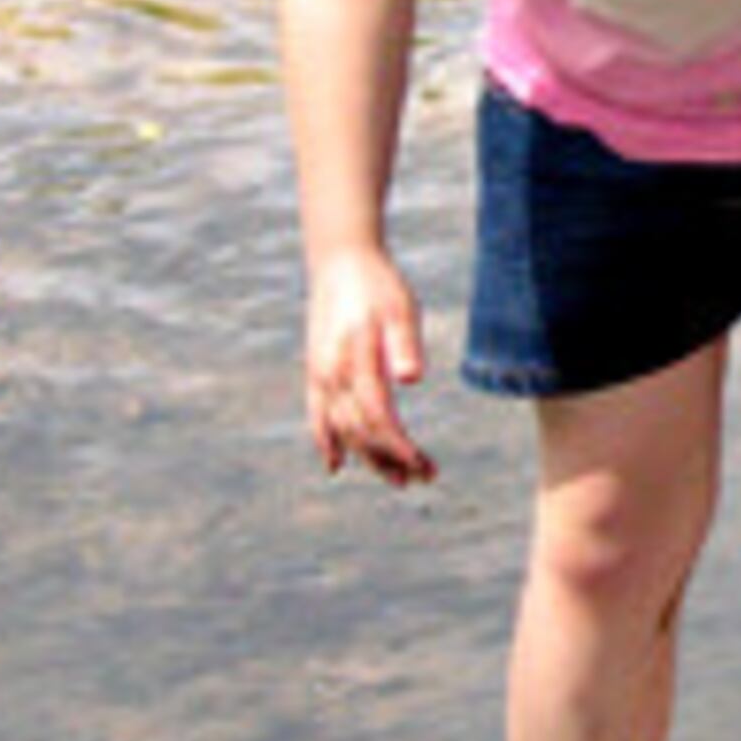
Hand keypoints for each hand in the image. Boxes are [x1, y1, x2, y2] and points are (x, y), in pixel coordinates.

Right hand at [304, 249, 436, 488]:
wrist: (340, 261)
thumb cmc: (379, 285)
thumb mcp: (401, 307)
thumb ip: (405, 343)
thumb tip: (412, 379)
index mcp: (356, 360)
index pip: (378, 418)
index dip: (400, 447)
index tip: (424, 465)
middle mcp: (332, 374)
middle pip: (360, 432)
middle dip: (390, 460)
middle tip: (422, 479)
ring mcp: (320, 375)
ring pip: (340, 430)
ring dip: (367, 458)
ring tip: (397, 479)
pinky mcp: (316, 372)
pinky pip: (316, 416)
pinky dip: (325, 442)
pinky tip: (336, 465)